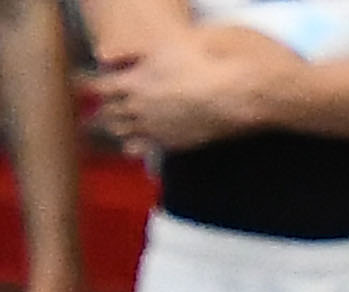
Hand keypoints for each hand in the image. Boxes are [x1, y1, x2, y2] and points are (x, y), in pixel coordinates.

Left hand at [87, 31, 285, 147]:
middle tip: (87, 115)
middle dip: (97, 112)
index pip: (97, 85)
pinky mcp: (174, 143)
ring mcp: (156, 129)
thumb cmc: (199, 63)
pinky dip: (134, 147)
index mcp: (131, 82)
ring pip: (124, 133)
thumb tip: (101, 56)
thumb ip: (127, 53)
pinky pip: (145, 148)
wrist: (233, 95)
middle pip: (108, 113)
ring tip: (106, 130)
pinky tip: (131, 148)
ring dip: (113, 130)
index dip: (85, 84)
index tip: (78, 85)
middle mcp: (139, 110)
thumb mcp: (159, 47)